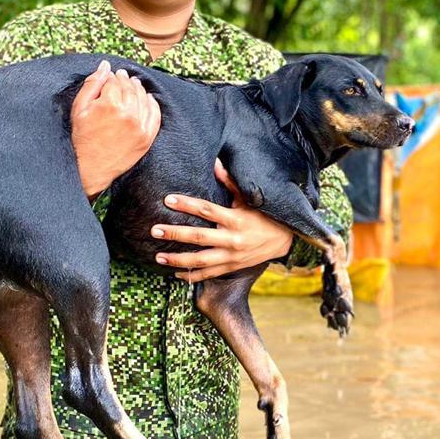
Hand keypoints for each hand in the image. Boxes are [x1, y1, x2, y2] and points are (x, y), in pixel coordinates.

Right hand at [71, 60, 160, 197]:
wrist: (90, 167)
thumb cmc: (81, 138)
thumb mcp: (79, 108)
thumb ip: (93, 84)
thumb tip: (105, 65)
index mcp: (109, 105)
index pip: (116, 82)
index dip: (113, 77)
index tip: (113, 75)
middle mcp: (127, 114)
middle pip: (130, 89)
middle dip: (126, 80)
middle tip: (124, 76)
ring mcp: (139, 127)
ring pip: (143, 99)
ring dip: (139, 89)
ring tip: (134, 85)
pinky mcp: (146, 138)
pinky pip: (155, 115)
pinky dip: (153, 104)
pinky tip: (149, 98)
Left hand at [152, 159, 294, 281]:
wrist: (284, 240)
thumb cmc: (263, 216)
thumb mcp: (249, 199)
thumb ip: (230, 182)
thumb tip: (215, 163)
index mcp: (236, 219)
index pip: (207, 210)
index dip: (187, 204)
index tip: (169, 200)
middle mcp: (232, 239)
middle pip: (199, 237)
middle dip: (175, 234)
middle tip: (155, 231)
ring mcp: (231, 256)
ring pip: (201, 260)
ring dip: (178, 260)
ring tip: (158, 257)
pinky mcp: (231, 267)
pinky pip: (209, 274)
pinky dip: (191, 276)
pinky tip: (176, 273)